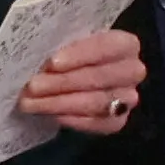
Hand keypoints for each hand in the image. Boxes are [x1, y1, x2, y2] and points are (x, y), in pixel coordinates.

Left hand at [19, 27, 145, 134]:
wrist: (74, 79)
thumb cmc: (70, 53)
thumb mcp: (67, 40)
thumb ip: (60, 41)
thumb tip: (38, 47)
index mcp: (125, 44)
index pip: (108, 46)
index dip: (80, 55)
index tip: (52, 63)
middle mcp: (133, 71)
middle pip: (100, 77)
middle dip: (63, 83)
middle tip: (32, 86)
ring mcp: (128, 98)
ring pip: (97, 102)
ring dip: (61, 103)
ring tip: (31, 103)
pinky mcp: (118, 120)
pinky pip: (99, 124)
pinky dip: (74, 120)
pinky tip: (52, 116)